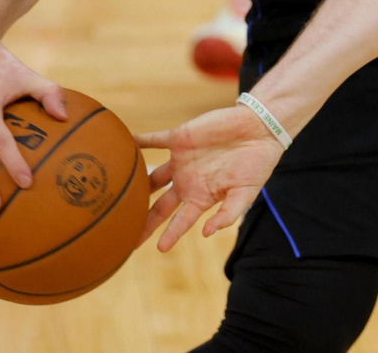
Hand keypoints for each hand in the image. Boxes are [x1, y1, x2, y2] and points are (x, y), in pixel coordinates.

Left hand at [135, 105, 282, 251]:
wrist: (260, 128)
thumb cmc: (257, 163)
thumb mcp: (246, 193)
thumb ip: (228, 214)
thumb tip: (207, 234)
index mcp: (202, 196)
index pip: (181, 221)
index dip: (170, 235)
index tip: (159, 249)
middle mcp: (188, 180)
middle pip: (159, 205)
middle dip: (144, 221)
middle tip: (123, 235)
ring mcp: (183, 160)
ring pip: (152, 176)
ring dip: (136, 184)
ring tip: (117, 194)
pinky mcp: (181, 138)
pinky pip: (155, 140)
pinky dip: (139, 141)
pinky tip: (124, 143)